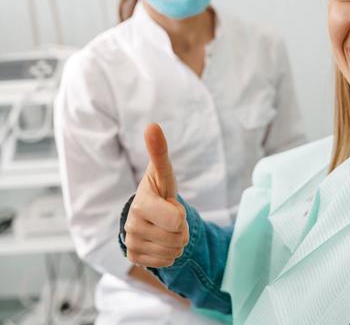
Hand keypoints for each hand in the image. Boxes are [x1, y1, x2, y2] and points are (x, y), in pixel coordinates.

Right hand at [125, 123, 188, 267]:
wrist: (144, 214)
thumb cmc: (158, 190)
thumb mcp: (163, 172)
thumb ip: (159, 151)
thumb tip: (152, 125)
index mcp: (141, 204)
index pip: (176, 221)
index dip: (180, 214)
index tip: (169, 204)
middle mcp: (132, 225)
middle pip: (178, 237)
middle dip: (181, 228)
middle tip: (169, 217)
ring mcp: (131, 243)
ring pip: (174, 251)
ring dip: (175, 240)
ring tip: (164, 227)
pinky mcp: (133, 257)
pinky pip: (167, 262)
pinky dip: (168, 253)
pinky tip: (159, 240)